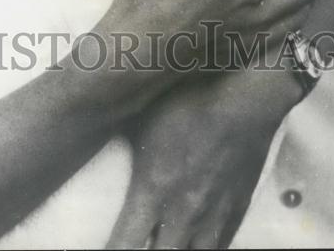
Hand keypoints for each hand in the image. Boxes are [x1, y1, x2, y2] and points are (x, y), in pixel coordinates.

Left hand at [108, 69, 293, 249]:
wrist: (244, 99)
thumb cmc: (189, 99)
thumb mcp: (141, 115)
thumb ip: (118, 139)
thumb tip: (89, 133)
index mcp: (151, 191)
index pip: (124, 246)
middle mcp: (181, 213)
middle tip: (134, 247)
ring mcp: (212, 216)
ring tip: (166, 243)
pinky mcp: (236, 211)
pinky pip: (220, 247)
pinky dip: (204, 249)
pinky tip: (195, 244)